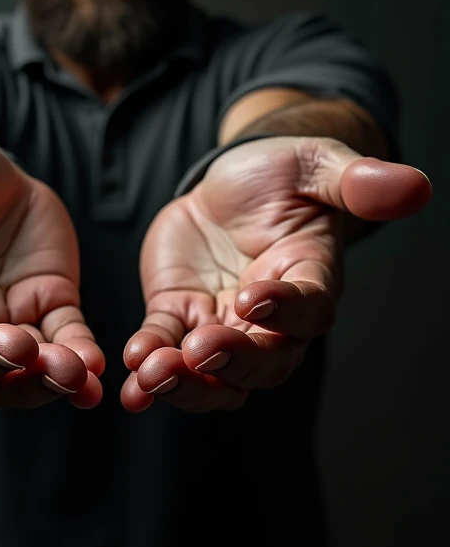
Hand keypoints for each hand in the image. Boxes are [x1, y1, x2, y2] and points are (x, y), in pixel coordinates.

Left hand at [121, 136, 430, 412]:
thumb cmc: (281, 175)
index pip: (306, 310)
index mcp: (310, 281)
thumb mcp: (315, 164)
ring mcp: (222, 323)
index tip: (253, 295)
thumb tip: (417, 186)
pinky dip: (147, 362)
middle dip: (230, 363)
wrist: (229, 183)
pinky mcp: (179, 315)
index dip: (283, 310)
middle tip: (199, 353)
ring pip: (211, 375)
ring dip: (184, 383)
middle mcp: (271, 319)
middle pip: (260, 363)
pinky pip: (164, 347)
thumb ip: (357, 181)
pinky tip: (129, 372)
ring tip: (151, 376)